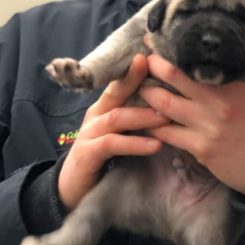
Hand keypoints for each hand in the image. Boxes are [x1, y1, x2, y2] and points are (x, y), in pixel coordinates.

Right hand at [58, 54, 170, 209]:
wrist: (74, 187)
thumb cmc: (105, 156)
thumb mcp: (123, 132)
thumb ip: (139, 116)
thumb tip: (170, 102)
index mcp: (107, 106)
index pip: (122, 81)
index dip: (138, 69)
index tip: (158, 56)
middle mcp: (97, 114)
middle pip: (117, 91)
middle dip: (139, 81)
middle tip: (167, 77)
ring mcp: (90, 132)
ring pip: (118, 117)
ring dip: (144, 116)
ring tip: (167, 117)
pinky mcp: (88, 153)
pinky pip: (112, 144)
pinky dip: (135, 144)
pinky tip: (155, 145)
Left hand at [141, 54, 244, 203]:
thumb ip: (244, 76)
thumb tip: (223, 56)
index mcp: (238, 82)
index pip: (200, 58)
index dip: (174, 48)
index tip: (158, 39)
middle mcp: (222, 99)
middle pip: (175, 74)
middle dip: (152, 65)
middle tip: (139, 60)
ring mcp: (210, 125)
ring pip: (163, 103)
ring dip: (145, 93)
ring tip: (136, 86)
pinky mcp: (202, 148)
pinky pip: (167, 133)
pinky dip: (152, 123)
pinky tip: (143, 119)